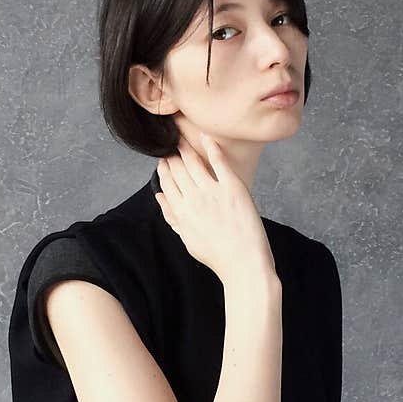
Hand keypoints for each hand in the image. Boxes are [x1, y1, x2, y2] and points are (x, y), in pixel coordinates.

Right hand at [154, 133, 275, 285]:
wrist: (243, 263)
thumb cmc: (217, 255)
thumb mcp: (188, 238)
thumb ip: (172, 216)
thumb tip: (159, 197)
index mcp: (181, 212)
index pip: (167, 183)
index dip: (164, 170)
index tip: (163, 160)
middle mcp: (193, 199)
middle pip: (178, 170)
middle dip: (172, 155)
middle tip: (171, 143)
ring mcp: (213, 192)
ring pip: (193, 163)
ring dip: (186, 148)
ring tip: (182, 139)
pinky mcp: (233, 188)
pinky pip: (219, 162)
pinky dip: (211, 147)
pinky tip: (206, 137)